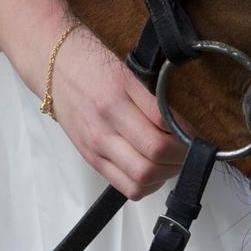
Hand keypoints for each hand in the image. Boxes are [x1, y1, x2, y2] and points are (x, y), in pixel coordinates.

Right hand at [48, 24, 187, 199]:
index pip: (161, 132)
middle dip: (179, 160)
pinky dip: (146, 184)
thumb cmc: (92, 64)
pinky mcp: (91, 160)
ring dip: (165, 175)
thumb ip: (154, 103)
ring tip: (172, 160)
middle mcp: (105, 127)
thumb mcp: (128, 74)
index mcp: (117, 100)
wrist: (55, 68)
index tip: (195, 134)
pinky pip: (124, 187)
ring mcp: (96, 147)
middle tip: (188, 149)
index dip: (185, 138)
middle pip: (153, 161)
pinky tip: (153, 170)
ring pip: (140, 181)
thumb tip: (180, 127)